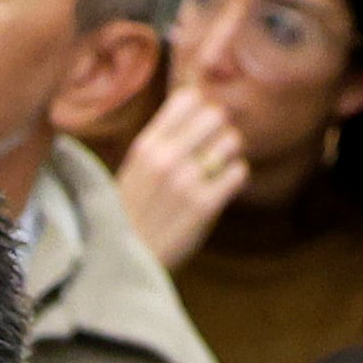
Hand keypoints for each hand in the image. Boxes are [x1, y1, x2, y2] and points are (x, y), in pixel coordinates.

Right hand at [114, 86, 248, 266]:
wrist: (122, 263)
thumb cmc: (131, 214)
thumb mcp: (135, 169)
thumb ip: (161, 142)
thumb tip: (200, 108)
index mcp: (146, 145)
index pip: (188, 99)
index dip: (200, 111)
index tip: (197, 129)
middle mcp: (166, 158)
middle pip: (217, 115)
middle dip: (219, 132)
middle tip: (211, 152)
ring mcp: (186, 181)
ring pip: (232, 141)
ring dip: (230, 155)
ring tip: (216, 172)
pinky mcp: (205, 205)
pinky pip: (239, 172)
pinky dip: (235, 180)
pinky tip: (221, 190)